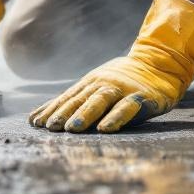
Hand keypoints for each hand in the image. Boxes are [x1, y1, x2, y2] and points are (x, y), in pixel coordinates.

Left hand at [29, 0, 193, 132]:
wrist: (159, 64)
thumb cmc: (122, 82)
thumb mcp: (96, 88)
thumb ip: (73, 102)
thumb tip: (37, 118)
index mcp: (89, 84)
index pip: (66, 98)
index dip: (50, 110)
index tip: (34, 123)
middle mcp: (102, 84)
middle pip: (79, 100)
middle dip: (62, 113)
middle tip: (48, 127)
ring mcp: (121, 89)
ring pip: (99, 101)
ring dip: (85, 115)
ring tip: (72, 129)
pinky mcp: (140, 97)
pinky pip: (126, 108)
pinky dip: (116, 117)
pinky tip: (105, 129)